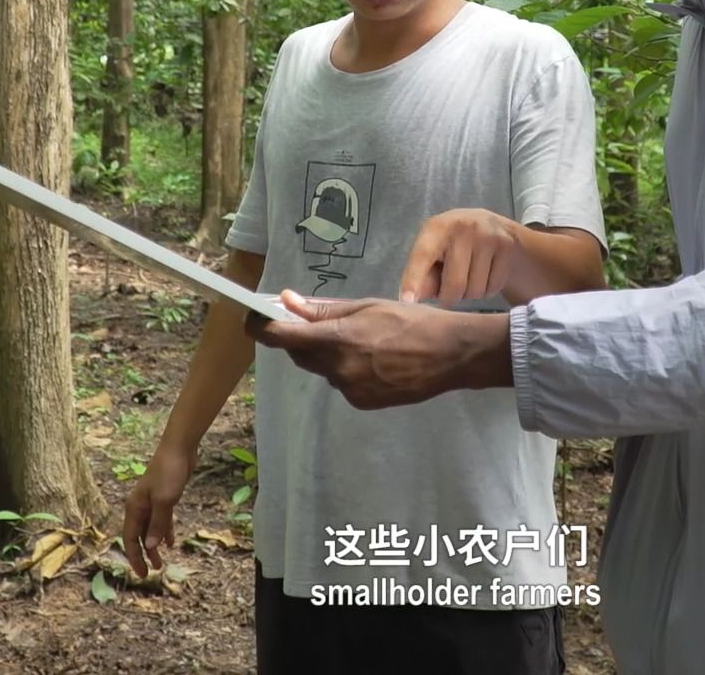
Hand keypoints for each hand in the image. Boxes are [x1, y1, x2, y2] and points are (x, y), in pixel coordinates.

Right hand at [121, 442, 194, 577]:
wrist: (179, 448)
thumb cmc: (169, 472)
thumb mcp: (165, 501)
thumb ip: (157, 524)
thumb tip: (149, 547)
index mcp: (135, 508)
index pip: (130, 539)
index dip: (134, 557)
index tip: (142, 574)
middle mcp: (140, 506)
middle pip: (139, 536)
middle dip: (144, 555)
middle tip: (153, 572)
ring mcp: (151, 502)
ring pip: (150, 530)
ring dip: (154, 546)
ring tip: (161, 562)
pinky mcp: (164, 497)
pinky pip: (161, 520)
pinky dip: (164, 532)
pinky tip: (170, 543)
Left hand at [247, 289, 512, 408]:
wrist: (451, 355)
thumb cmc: (411, 322)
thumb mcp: (367, 306)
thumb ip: (324, 309)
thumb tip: (286, 302)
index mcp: (338, 339)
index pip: (281, 337)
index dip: (260, 328)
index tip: (254, 318)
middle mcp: (338, 369)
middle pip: (300, 354)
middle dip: (302, 338)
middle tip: (318, 321)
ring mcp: (350, 390)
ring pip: (323, 369)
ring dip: (329, 355)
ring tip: (363, 340)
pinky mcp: (363, 403)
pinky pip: (342, 384)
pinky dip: (347, 371)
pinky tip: (375, 360)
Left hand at [400, 209, 521, 303]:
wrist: (492, 226)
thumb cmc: (453, 244)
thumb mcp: (433, 252)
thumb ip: (422, 276)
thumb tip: (411, 299)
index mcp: (436, 228)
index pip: (423, 257)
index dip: (414, 280)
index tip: (407, 300)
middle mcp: (463, 227)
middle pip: (454, 286)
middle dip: (450, 296)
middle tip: (450, 287)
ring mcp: (487, 235)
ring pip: (475, 291)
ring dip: (470, 294)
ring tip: (469, 276)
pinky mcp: (506, 246)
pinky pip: (493, 288)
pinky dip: (487, 290)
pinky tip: (485, 274)